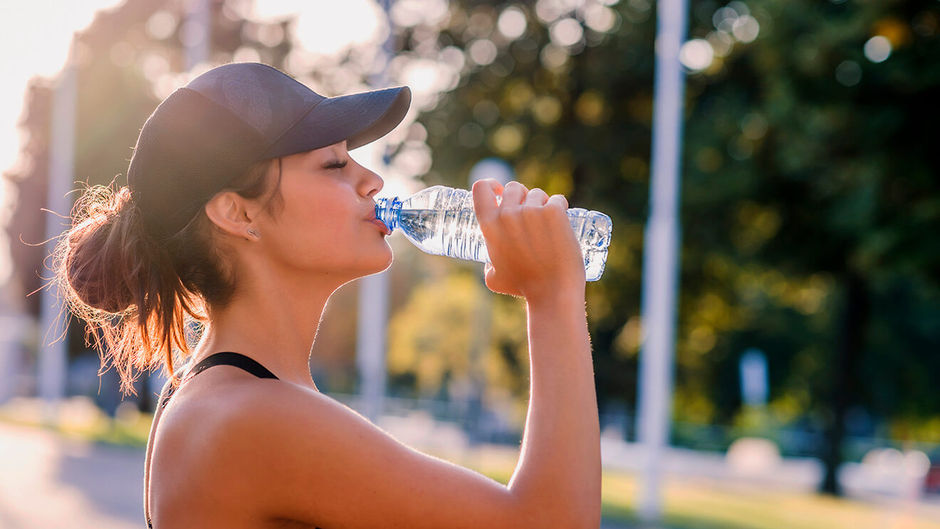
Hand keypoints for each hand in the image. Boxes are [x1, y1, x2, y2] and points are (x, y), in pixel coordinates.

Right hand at [472, 179, 585, 302]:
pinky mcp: (554, 212)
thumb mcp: (494, 278)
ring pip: (537, 193)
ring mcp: (532, 211)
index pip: (481, 188)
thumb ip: (488, 265)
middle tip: (531, 214)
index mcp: (489, 226)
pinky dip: (560, 206)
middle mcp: (508, 214)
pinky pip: (557, 199)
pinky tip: (563, 218)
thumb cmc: (524, 287)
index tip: (499, 191)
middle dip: (522, 197)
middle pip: (513, 188)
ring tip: (548, 224)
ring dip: (542, 203)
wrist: (552, 292)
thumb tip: (490, 262)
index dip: (491, 185)